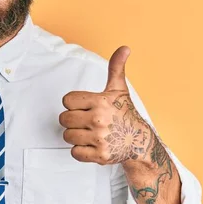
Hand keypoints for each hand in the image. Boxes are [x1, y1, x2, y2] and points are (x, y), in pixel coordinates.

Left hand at [59, 46, 151, 164]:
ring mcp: (99, 138)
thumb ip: (116, 67)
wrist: (139, 141)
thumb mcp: (119, 89)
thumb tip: (124, 48)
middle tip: (85, 121)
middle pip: (63, 119)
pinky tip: (91, 145)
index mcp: (100, 101)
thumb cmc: (124, 113)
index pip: (67, 100)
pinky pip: (74, 152)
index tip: (85, 106)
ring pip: (67, 136)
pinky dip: (80, 151)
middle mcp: (99, 119)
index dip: (73, 103)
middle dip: (72, 120)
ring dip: (75, 136)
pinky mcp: (100, 156)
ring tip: (89, 133)